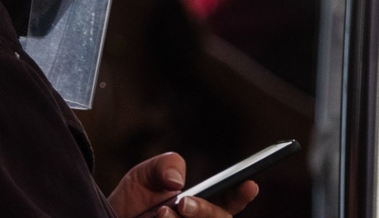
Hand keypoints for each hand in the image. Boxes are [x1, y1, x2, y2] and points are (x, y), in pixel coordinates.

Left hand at [108, 152, 258, 217]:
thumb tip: (177, 180)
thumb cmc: (129, 205)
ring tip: (159, 214)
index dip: (241, 195)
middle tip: (182, 203)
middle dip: (205, 212)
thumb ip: (164, 165)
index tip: (249, 184)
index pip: (229, 203)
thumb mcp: (144, 176)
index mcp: (200, 207)